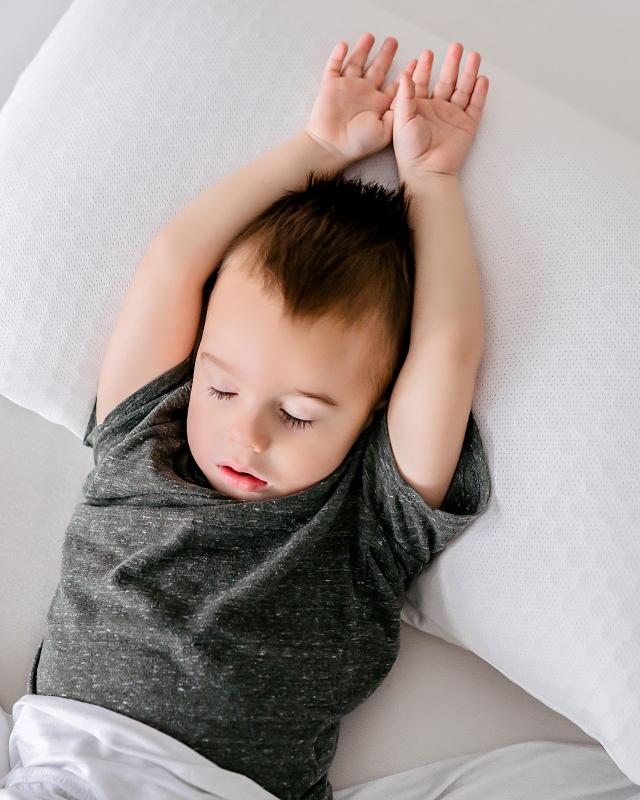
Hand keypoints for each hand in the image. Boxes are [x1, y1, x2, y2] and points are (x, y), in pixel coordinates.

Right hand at [305, 33, 419, 165]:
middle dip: (386, 55)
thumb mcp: (386, 130)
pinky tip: (343, 45)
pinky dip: (337, 56)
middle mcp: (364, 94)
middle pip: (377, 69)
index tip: (416, 62)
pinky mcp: (330, 86)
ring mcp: (347, 89)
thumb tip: (408, 92)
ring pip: (357, 63)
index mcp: (379, 104)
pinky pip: (333, 67)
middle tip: (393, 41)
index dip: (405, 74)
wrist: (331, 146)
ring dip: (363, 50)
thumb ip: (398, 111)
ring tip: (370, 36)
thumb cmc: (358, 142)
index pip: (395, 86)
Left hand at [390, 42, 488, 177]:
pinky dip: (480, 93)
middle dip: (451, 64)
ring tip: (474, 56)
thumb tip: (405, 74)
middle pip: (446, 81)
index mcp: (419, 108)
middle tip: (456, 47)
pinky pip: (475, 106)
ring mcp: (452, 117)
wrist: (427, 170)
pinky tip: (482, 79)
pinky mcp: (466, 126)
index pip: (423, 82)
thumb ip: (405, 96)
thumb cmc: (410, 149)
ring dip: (468, 73)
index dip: (425, 68)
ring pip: (463, 90)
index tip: (427, 54)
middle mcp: (436, 110)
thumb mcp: (402, 119)